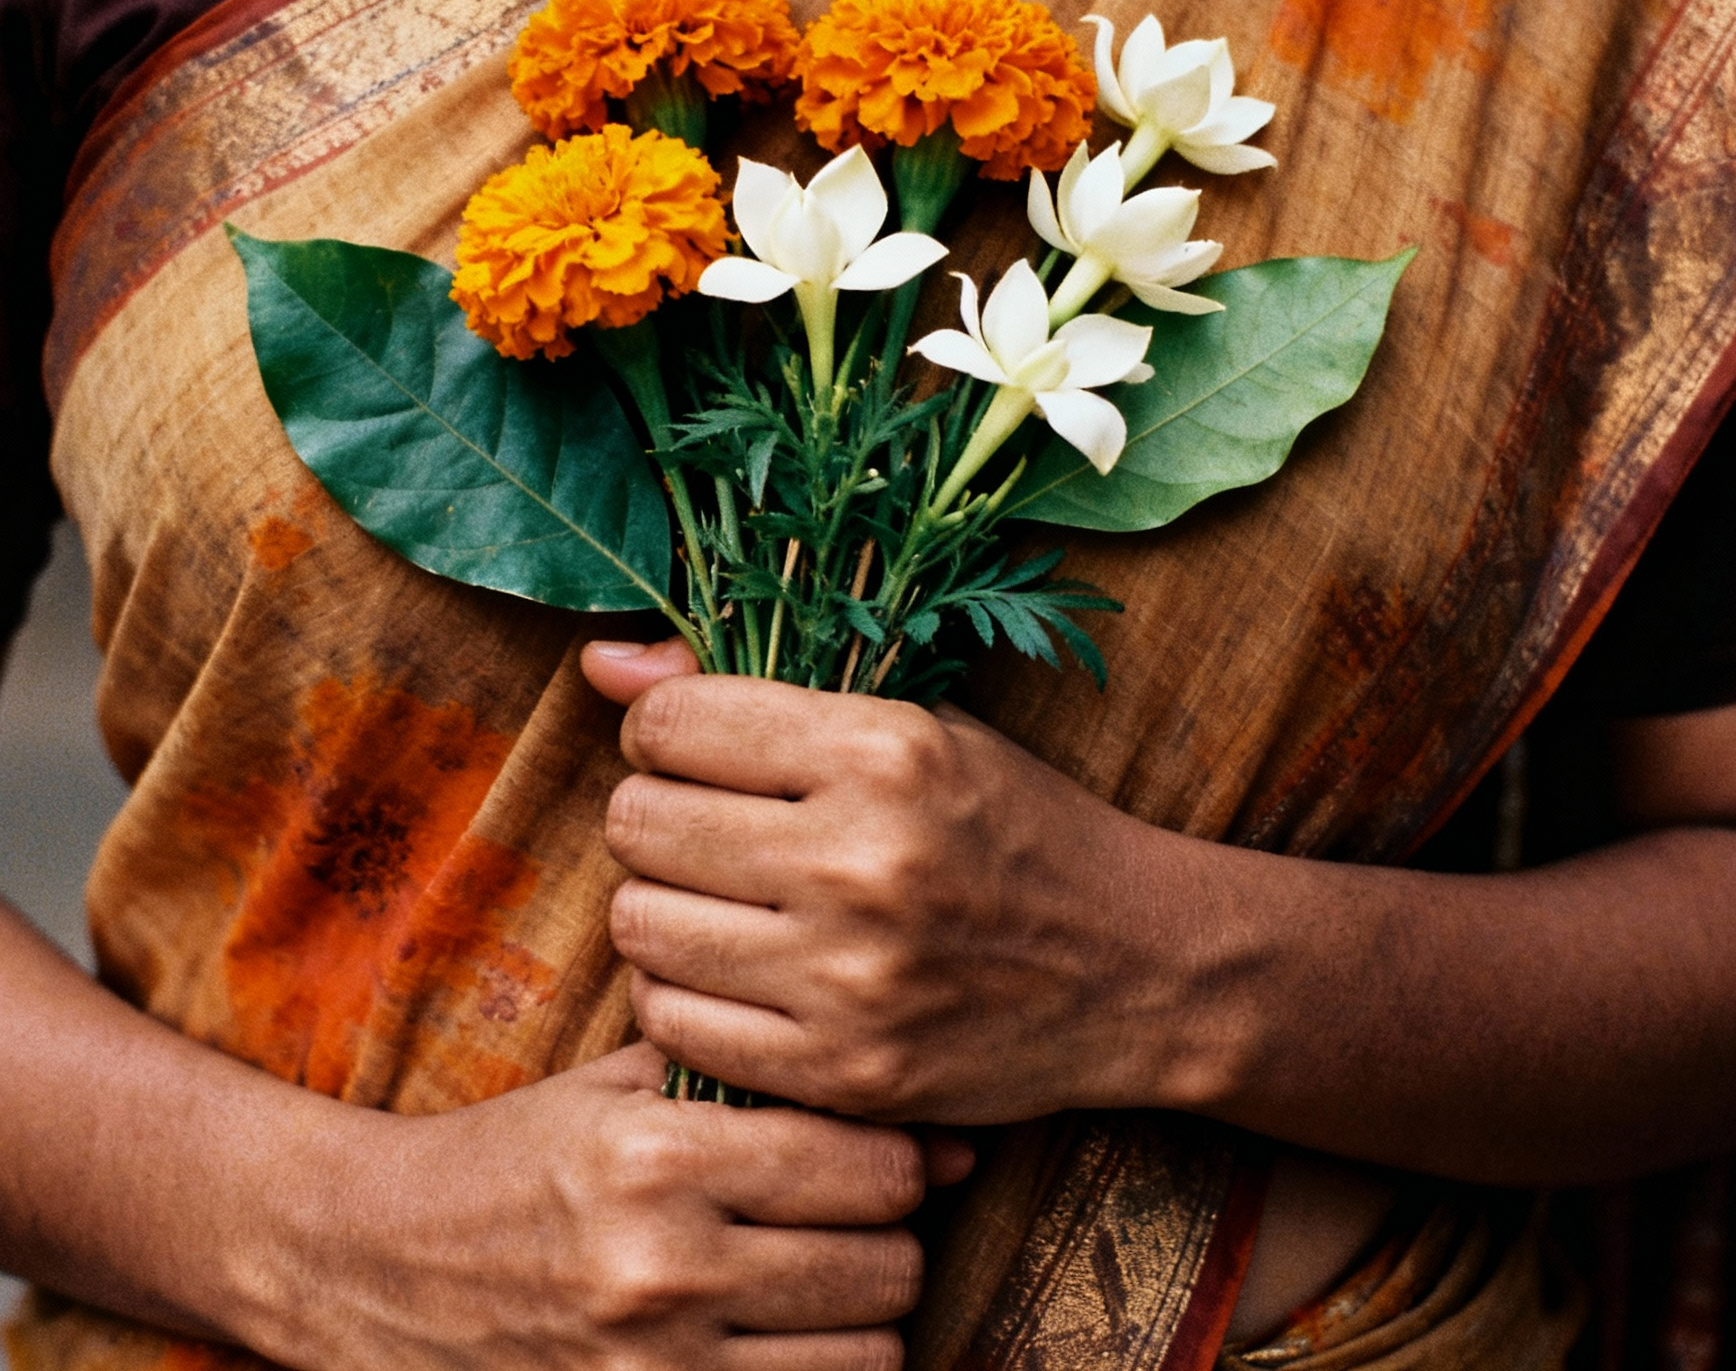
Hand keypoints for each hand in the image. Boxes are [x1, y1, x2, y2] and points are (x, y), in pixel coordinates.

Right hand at [244, 1044, 953, 1370]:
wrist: (376, 1263)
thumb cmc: (520, 1156)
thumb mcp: (625, 1085)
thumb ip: (773, 1091)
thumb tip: (951, 1144)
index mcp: (656, 1154)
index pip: (872, 1169)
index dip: (893, 1161)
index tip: (868, 1160)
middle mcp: (661, 1266)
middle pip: (886, 1268)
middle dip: (884, 1240)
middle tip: (843, 1224)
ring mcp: (653, 1367)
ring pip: (868, 1359)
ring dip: (858, 1321)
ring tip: (812, 1285)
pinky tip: (773, 1339)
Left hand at [579, 645, 1186, 1123]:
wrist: (1136, 966)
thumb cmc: (1011, 827)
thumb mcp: (910, 726)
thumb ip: (749, 690)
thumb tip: (599, 664)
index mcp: (883, 749)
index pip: (669, 727)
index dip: (664, 737)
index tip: (699, 755)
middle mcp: (861, 858)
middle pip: (638, 824)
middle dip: (655, 818)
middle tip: (707, 832)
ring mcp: (850, 976)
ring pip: (640, 925)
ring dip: (662, 907)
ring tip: (719, 901)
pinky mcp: (845, 1070)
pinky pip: (672, 1024)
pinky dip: (683, 994)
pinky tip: (736, 973)